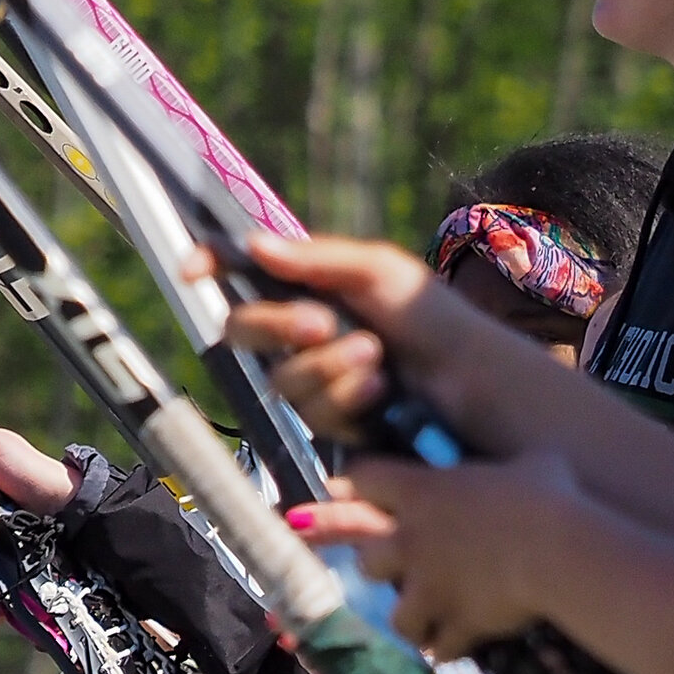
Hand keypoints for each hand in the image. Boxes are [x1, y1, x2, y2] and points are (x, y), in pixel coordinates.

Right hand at [204, 233, 460, 442]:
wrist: (483, 387)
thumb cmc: (440, 324)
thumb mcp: (384, 275)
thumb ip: (319, 259)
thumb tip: (251, 243)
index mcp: (314, 291)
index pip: (248, 276)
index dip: (214, 267)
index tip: (191, 269)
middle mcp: (305, 337)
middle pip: (245, 330)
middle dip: (277, 325)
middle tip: (321, 324)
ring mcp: (316, 385)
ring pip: (281, 379)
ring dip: (327, 368)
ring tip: (377, 363)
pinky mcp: (330, 429)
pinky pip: (309, 417)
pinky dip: (345, 400)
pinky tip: (380, 395)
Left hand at [286, 455, 581, 658]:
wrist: (561, 551)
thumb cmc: (547, 497)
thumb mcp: (531, 465)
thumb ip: (510, 468)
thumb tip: (527, 470)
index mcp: (421, 493)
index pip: (362, 479)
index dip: (352, 487)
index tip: (344, 491)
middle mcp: (409, 541)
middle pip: (365, 560)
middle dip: (379, 566)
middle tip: (401, 568)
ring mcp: (426, 587)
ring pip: (396, 616)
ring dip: (411, 619)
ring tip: (427, 620)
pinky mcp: (451, 623)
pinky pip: (438, 646)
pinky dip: (446, 647)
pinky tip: (456, 645)